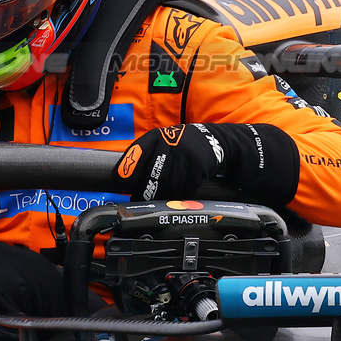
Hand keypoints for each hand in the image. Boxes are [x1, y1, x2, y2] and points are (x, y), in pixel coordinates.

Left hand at [114, 122, 300, 206]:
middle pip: (152, 173)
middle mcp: (170, 142)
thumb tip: (124, 177)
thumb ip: (148, 154)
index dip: (128, 167)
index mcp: (158, 135)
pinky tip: (177, 199)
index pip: (137, 150)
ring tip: (156, 205)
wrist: (219, 142)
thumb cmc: (186, 146)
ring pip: (168, 183)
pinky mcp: (198, 165)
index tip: (120, 181)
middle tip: (138, 203)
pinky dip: (180, 195)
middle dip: (144, 191)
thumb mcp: (167, 142)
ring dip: (162, 196)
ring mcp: (185, 153)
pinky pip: (185, 186)